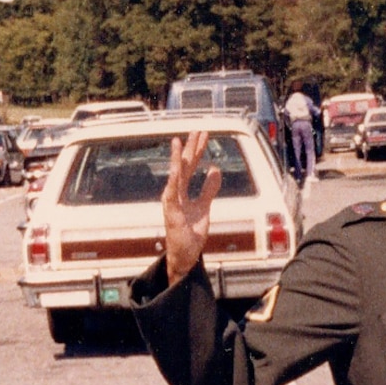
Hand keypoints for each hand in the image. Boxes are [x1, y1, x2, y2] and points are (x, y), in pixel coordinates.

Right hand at [162, 131, 220, 284]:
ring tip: (179, 141)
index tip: (204, 134)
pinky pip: (172, 193)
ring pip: (175, 175)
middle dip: (191, 147)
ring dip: (177, 158)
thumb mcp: (205, 206)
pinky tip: (176, 168)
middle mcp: (174, 193)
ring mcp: (171, 202)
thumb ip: (209, 188)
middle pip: (183, 166)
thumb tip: (214, 168)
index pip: (190, 165)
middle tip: (197, 130)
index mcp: (181, 191)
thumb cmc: (191, 232)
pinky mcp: (171, 212)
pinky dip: (173, 180)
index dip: (198, 150)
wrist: (185, 255)